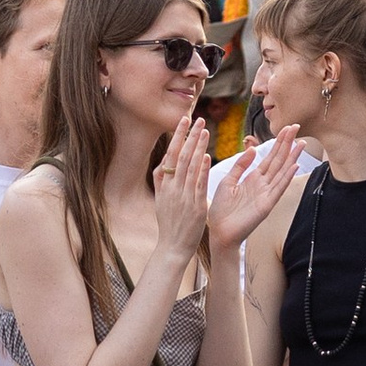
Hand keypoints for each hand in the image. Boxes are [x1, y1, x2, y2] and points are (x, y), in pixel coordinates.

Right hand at [150, 115, 214, 270]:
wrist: (173, 247)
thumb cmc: (170, 224)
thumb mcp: (161, 200)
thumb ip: (161, 182)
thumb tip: (161, 165)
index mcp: (164, 185)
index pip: (171, 155)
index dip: (177, 137)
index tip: (183, 121)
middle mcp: (172, 188)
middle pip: (180, 157)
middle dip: (189, 136)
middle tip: (197, 119)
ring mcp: (183, 196)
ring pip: (190, 167)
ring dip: (197, 147)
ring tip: (204, 130)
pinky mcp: (194, 206)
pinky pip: (198, 184)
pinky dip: (201, 170)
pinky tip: (205, 156)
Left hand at [206, 129, 301, 251]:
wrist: (219, 231)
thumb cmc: (222, 210)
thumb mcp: (228, 181)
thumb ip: (240, 166)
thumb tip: (253, 149)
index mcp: (253, 179)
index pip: (270, 158)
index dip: (278, 143)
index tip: (287, 128)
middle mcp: (263, 185)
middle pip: (278, 160)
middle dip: (287, 144)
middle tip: (297, 127)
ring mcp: (266, 194)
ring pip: (282, 172)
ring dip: (292, 157)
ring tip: (301, 143)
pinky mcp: (266, 205)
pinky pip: (278, 188)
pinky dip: (286, 177)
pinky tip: (294, 165)